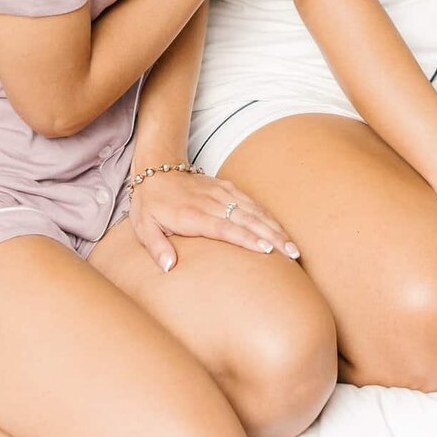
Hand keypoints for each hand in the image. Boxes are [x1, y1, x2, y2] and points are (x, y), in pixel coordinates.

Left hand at [129, 168, 299, 271]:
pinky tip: (279, 228)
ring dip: (275, 227)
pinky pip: (250, 201)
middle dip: (272, 236)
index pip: (225, 228)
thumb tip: (169, 267)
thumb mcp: (144, 228)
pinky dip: (267, 215)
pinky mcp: (226, 187)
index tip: (266, 250)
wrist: (157, 169)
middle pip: (247, 220)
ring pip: (254, 210)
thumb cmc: (151, 204)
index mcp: (193, 215)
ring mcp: (221, 193)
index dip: (246, 239)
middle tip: (292, 254)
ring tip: (292, 246)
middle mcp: (211, 202)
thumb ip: (157, 248)